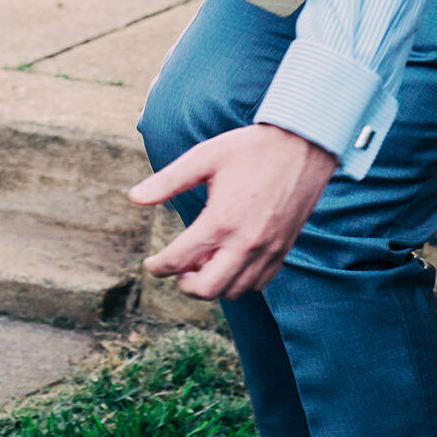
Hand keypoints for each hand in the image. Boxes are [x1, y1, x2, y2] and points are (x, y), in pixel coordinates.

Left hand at [131, 122, 335, 300]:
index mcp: (220, 221)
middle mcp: (245, 243)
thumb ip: (166, 181)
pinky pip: (258, 283)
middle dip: (184, 285)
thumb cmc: (250, 148)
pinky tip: (229, 262)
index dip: (157, 267)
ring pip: (234, 291)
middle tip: (178, 270)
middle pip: (206, 290)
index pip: (178, 261)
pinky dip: (238, 281)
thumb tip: (133, 198)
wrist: (303, 145)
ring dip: (213, 285)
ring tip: (203, 264)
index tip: (151, 264)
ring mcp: (268, 250)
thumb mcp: (203, 158)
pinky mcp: (283, 250)